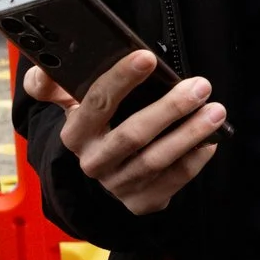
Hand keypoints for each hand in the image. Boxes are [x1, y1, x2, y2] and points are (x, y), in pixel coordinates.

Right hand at [23, 50, 223, 214]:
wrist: (101, 176)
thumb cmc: (96, 124)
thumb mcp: (69, 103)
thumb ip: (50, 82)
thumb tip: (43, 66)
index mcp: (74, 133)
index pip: (96, 103)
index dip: (120, 79)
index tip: (147, 56)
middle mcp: (93, 162)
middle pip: (133, 134)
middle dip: (170, 108)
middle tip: (201, 85)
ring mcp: (117, 186)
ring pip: (156, 160)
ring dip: (190, 134)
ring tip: (216, 110)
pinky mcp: (140, 203)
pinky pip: (172, 182)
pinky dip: (194, 161)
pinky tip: (212, 141)